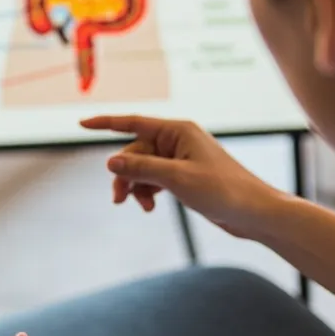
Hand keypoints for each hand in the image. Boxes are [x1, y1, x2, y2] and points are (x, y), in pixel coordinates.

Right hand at [79, 115, 288, 238]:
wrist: (254, 213)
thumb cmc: (223, 191)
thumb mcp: (177, 179)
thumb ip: (142, 169)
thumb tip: (110, 161)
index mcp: (178, 131)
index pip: (133, 122)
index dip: (105, 123)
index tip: (80, 124)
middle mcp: (178, 140)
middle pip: (135, 152)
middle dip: (125, 175)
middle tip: (119, 200)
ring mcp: (180, 158)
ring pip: (142, 168)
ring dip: (137, 186)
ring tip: (141, 207)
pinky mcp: (184, 176)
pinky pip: (154, 178)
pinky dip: (148, 191)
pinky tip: (150, 207)